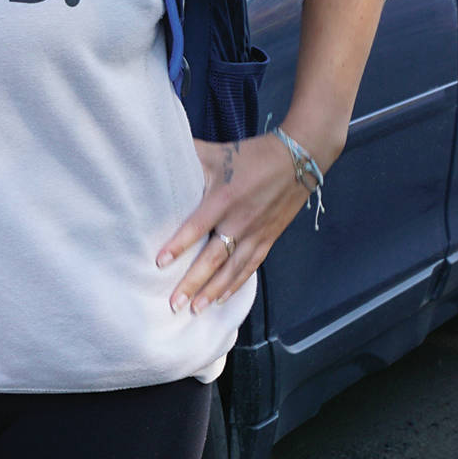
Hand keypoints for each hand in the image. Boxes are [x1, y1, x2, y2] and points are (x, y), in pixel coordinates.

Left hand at [155, 133, 312, 313]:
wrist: (297, 160)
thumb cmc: (251, 155)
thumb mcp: (218, 152)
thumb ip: (189, 154)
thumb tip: (160, 148)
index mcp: (224, 198)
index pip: (197, 225)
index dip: (179, 245)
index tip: (160, 262)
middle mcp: (240, 220)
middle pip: (213, 258)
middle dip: (193, 282)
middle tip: (174, 303)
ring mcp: (256, 233)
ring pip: (232, 269)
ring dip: (212, 291)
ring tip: (194, 309)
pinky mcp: (268, 239)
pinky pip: (249, 267)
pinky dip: (235, 285)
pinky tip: (221, 299)